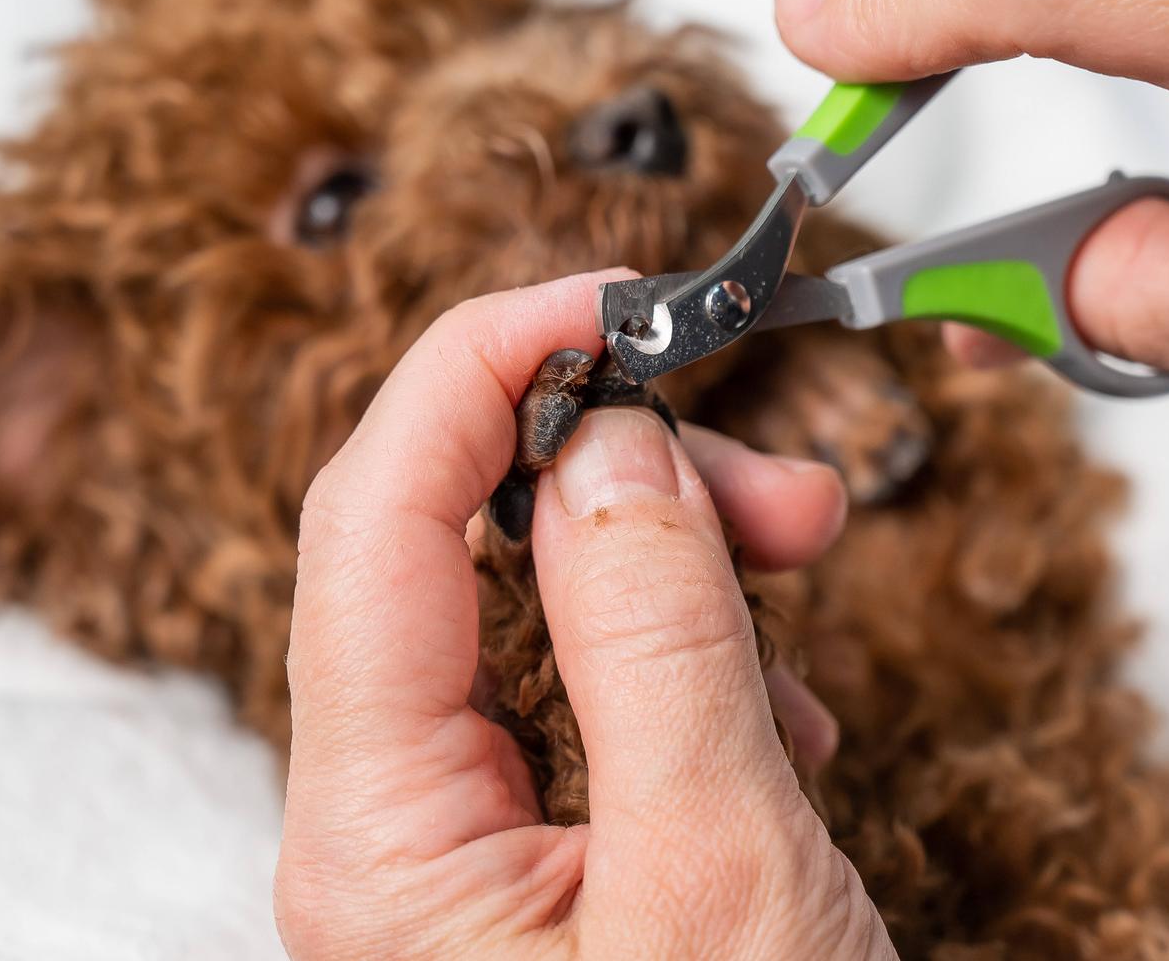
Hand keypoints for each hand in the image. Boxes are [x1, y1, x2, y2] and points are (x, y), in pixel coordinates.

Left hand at [276, 272, 891, 958]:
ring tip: (797, 597)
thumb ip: (656, 644)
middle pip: (456, 548)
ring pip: (536, 609)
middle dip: (622, 478)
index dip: (482, 370)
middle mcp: (390, 828)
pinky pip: (591, 690)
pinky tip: (776, 718)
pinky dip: (692, 662)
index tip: (611, 301)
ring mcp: (459, 838)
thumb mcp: (719, 868)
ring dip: (677, 570)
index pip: (372, 521)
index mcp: (378, 840)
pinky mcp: (538, 848)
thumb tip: (612, 447)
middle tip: (778, 490)